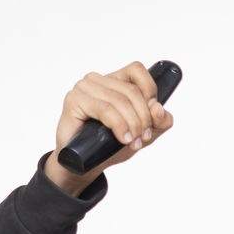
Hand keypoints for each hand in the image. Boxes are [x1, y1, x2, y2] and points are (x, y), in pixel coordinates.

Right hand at [43, 61, 174, 194]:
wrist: (85, 164)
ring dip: (132, 124)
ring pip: (119, 100)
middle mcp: (98, 80)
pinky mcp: (74, 100)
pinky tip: (123, 138)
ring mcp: (84, 88)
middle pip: (131, 91)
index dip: (149, 89)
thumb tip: (158, 109)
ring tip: (133, 142)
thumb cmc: (110, 145)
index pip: (136, 70)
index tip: (153, 113)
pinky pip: (104, 109)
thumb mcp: (142, 134)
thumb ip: (159, 122)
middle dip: (143, 117)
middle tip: (143, 138)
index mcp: (114, 81)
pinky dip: (118, 125)